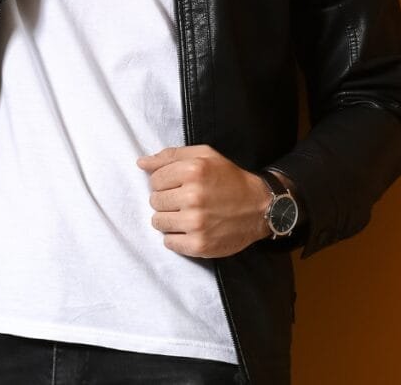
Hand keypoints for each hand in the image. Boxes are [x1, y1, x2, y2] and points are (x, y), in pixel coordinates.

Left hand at [136, 145, 270, 257]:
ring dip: (169, 218)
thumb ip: (171, 156)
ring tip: (187, 214)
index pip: (154, 179)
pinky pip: (168, 242)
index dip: (164, 182)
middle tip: (185, 200)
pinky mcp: (199, 244)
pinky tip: (190, 229)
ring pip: (158, 222)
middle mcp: (193, 196)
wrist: (260, 208)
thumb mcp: (205, 156)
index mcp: (193, 170)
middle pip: (155, 200)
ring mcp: (196, 222)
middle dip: (167, 199)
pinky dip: (176, 237)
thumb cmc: (229, 179)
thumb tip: (141, 163)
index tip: (178, 185)